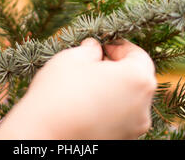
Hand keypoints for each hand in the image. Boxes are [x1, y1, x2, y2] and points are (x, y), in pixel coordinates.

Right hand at [0, 39, 156, 139]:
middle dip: (117, 66)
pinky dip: (108, 106)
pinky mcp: (122, 140)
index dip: (119, 46)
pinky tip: (85, 102)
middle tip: (93, 61)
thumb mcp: (73, 57)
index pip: (138, 55)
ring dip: (113, 87)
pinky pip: (120, 116)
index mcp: (137, 79)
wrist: (42, 136)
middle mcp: (143, 106)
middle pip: (137, 78)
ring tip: (86, 82)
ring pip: (129, 99)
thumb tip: (95, 48)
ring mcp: (134, 127)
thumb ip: (91, 49)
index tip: (101, 44)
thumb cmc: (60, 92)